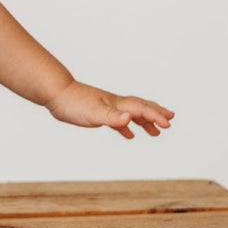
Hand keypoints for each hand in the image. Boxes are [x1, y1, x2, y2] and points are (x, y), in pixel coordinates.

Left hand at [47, 80, 174, 138]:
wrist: (56, 93)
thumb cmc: (73, 102)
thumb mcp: (94, 112)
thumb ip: (113, 116)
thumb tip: (131, 118)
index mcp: (117, 104)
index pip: (142, 109)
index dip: (156, 116)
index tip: (168, 124)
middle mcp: (115, 104)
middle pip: (141, 107)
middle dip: (156, 113)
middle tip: (171, 119)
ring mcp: (107, 108)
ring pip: (131, 114)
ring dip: (145, 122)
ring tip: (155, 132)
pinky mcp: (97, 113)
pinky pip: (117, 120)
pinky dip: (126, 127)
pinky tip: (129, 135)